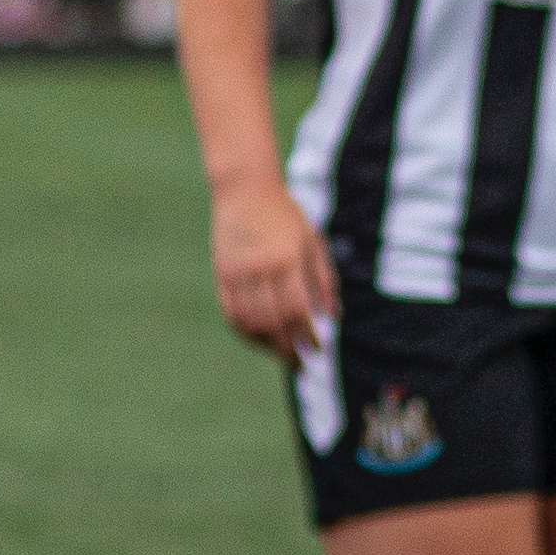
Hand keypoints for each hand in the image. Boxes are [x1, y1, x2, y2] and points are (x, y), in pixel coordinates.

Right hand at [209, 173, 336, 366]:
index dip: (307, 335)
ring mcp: (237, 273)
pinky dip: (246, 332)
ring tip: (283, 355)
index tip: (318, 350)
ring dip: (267, 345)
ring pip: (250, 323)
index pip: (297, 310)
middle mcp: (260, 269)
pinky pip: (232, 313)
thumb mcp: (312, 242)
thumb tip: (333, 316)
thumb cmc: (286, 215)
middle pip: (273, 322)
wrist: (245, 189)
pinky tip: (260, 340)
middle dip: (288, 349)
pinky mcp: (222, 274)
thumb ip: (323, 279)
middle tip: (302, 365)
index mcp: (287, 260)